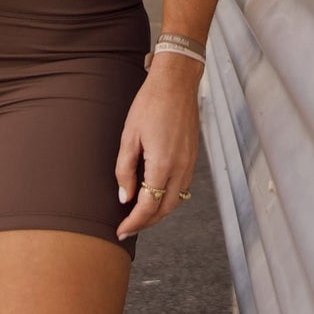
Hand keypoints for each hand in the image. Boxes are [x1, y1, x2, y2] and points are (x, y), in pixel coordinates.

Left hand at [114, 51, 202, 237]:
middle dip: (146, 222)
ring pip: (176, 200)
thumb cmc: (150, 104)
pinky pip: (182, 187)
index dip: (134, 222)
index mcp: (163, 165)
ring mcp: (189, 163)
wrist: (176, 83)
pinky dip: (168, 197)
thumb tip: (125, 197)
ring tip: (140, 215)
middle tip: (128, 227)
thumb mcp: (129, 137)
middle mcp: (180, 168)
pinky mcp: (192, 157)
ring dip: (158, 212)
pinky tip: (155, 194)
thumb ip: (125, 170)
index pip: (148, 206)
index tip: (121, 230)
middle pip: (165, 209)